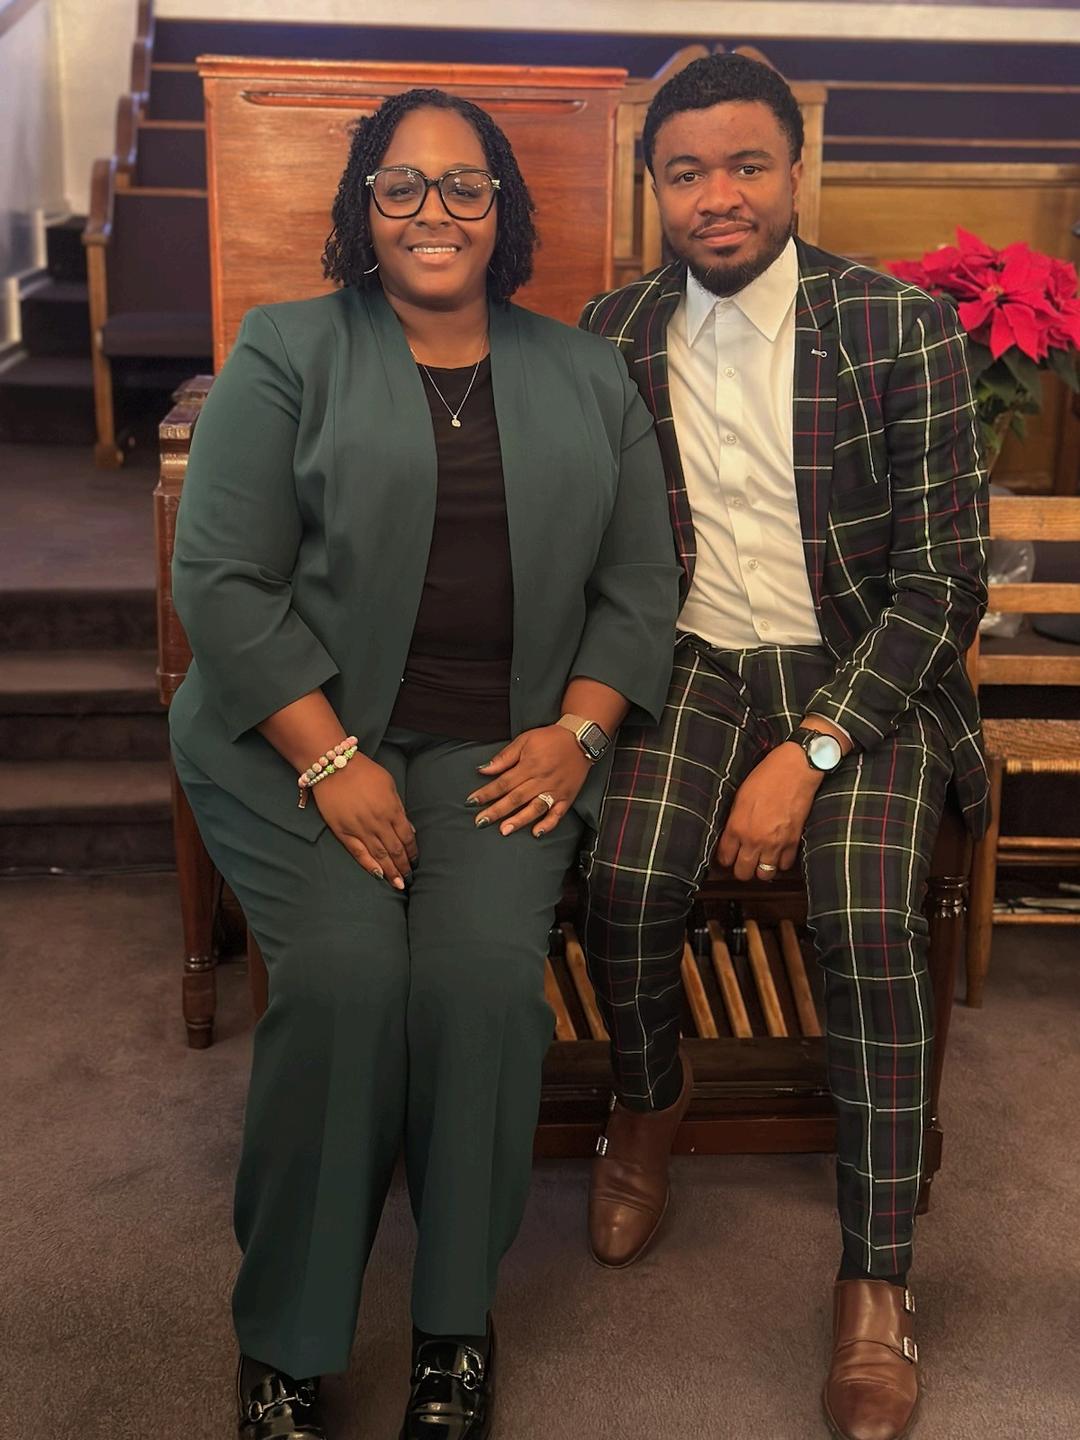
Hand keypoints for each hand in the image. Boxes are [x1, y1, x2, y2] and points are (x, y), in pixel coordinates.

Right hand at [313, 755, 416, 887]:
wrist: (334, 766)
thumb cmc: (364, 772)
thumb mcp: (389, 784)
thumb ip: (399, 808)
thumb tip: (409, 829)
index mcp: (391, 809)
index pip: (407, 837)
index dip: (413, 851)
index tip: (416, 861)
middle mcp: (378, 822)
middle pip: (395, 850)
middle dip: (404, 866)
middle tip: (410, 877)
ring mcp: (360, 828)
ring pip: (379, 855)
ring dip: (391, 871)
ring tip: (398, 884)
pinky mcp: (343, 832)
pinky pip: (358, 852)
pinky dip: (369, 865)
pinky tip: (379, 875)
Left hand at [467, 726, 590, 836]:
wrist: (581, 739)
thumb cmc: (550, 739)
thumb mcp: (525, 740)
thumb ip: (505, 757)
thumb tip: (484, 769)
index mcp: (529, 765)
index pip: (503, 782)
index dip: (486, 793)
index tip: (471, 802)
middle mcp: (541, 780)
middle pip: (515, 798)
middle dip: (496, 811)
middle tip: (480, 822)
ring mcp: (555, 790)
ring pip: (535, 808)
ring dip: (519, 820)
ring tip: (504, 830)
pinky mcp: (567, 797)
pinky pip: (558, 814)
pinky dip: (548, 824)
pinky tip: (536, 833)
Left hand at [716, 743, 821, 881]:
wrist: (795, 770)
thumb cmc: (767, 777)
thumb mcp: (740, 797)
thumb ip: (734, 820)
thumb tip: (730, 836)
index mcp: (737, 827)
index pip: (725, 858)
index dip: (725, 859)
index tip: (728, 857)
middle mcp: (754, 839)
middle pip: (742, 873)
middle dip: (741, 870)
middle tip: (743, 862)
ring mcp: (775, 843)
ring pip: (764, 875)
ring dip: (761, 870)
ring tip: (760, 861)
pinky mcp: (793, 842)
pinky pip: (785, 865)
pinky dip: (781, 862)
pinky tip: (778, 854)